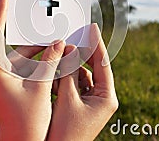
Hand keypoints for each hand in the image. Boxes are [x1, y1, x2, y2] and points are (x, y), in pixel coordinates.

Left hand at [0, 0, 65, 140]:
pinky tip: (55, 56)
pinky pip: (24, 65)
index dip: (0, 12)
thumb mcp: (41, 87)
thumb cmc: (28, 121)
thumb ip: (50, 62)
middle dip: (31, 35)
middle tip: (43, 17)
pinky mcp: (10, 83)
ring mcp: (2, 78)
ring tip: (59, 43)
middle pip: (12, 44)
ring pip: (21, 55)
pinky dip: (39, 61)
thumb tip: (59, 42)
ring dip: (39, 50)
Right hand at [48, 23, 118, 140]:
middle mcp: (101, 99)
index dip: (97, 44)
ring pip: (79, 77)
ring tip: (55, 61)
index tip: (92, 27)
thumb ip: (69, 72)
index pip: (103, 64)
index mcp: (106, 98)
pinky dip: (62, 81)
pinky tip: (51, 76)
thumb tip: (71, 49)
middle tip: (70, 39)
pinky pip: (72, 86)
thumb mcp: (67, 98)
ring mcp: (90, 103)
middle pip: (91, 69)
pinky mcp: (80, 106)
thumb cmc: (64, 131)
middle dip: (78, 57)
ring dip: (67, 70)